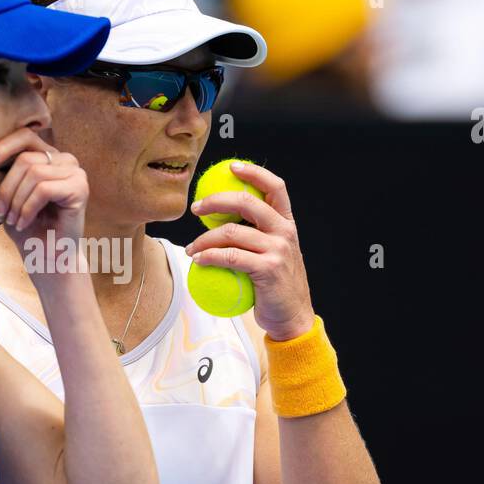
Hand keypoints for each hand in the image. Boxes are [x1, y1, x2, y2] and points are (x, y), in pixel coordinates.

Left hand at [0, 129, 87, 244]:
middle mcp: (65, 160)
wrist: (46, 257)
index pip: (25, 136)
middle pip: (26, 159)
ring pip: (34, 173)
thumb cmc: (27, 227)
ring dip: (17, 201)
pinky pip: (44, 189)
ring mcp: (76, 172)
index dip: (4, 146)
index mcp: (49, 156)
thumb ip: (6, 172)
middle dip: (7, 187)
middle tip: (0, 211)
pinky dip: (28, 208)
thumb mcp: (10, 195)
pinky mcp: (80, 188)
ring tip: (13, 220)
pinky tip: (23, 222)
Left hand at [184, 161, 314, 340]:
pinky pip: (230, 257)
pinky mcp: (268, 269)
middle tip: (196, 209)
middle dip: (216, 201)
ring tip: (191, 248)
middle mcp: (285, 232)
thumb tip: (222, 218)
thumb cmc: (276, 284)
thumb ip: (258, 234)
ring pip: (232, 232)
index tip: (232, 167)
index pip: (275, 187)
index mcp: (286, 223)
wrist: (292, 316)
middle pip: (247, 202)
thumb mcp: (274, 253)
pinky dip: (209, 257)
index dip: (254, 172)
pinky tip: (198, 260)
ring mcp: (277, 250)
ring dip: (204, 239)